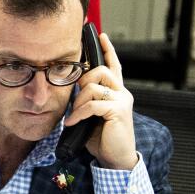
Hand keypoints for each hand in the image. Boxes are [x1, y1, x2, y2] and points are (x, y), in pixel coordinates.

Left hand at [64, 32, 137, 169]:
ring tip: (75, 116)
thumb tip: (72, 88)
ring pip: (93, 86)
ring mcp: (122, 101)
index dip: (108, 49)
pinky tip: (73, 122)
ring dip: (79, 101)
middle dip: (83, 81)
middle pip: (100, 70)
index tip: (101, 34)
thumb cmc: (101, 137)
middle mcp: (122, 93)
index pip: (114, 65)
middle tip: (77, 101)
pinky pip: (92, 104)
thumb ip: (85, 98)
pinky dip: (79, 113)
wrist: (115, 158)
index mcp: (116, 92)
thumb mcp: (90, 113)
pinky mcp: (119, 111)